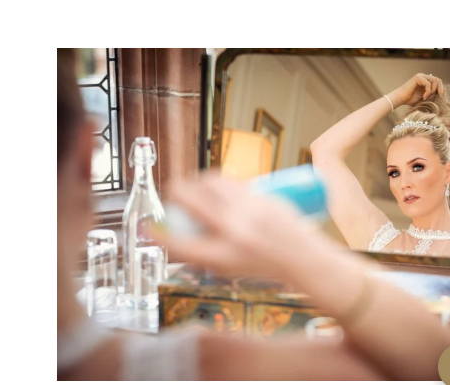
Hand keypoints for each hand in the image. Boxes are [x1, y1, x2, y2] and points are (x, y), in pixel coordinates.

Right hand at [155, 173, 334, 283]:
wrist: (304, 259)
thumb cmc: (263, 266)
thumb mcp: (227, 269)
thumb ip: (200, 253)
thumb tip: (169, 237)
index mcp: (222, 257)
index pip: (178, 243)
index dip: (156, 233)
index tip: (145, 226)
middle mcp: (233, 232)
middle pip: (188, 198)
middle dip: (174, 192)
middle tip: (174, 196)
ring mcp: (249, 212)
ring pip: (207, 182)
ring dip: (194, 182)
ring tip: (194, 188)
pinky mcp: (261, 197)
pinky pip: (227, 180)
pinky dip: (213, 180)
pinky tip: (212, 184)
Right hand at [388, 73, 442, 108]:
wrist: (401, 99)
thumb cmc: (411, 99)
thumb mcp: (426, 96)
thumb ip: (433, 93)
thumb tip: (444, 94)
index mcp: (425, 80)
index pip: (438, 81)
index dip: (441, 89)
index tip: (440, 97)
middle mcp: (423, 76)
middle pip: (438, 80)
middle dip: (440, 89)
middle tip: (437, 97)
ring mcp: (420, 76)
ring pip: (435, 80)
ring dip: (433, 90)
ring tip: (427, 97)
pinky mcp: (418, 78)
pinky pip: (429, 83)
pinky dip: (428, 91)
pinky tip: (424, 97)